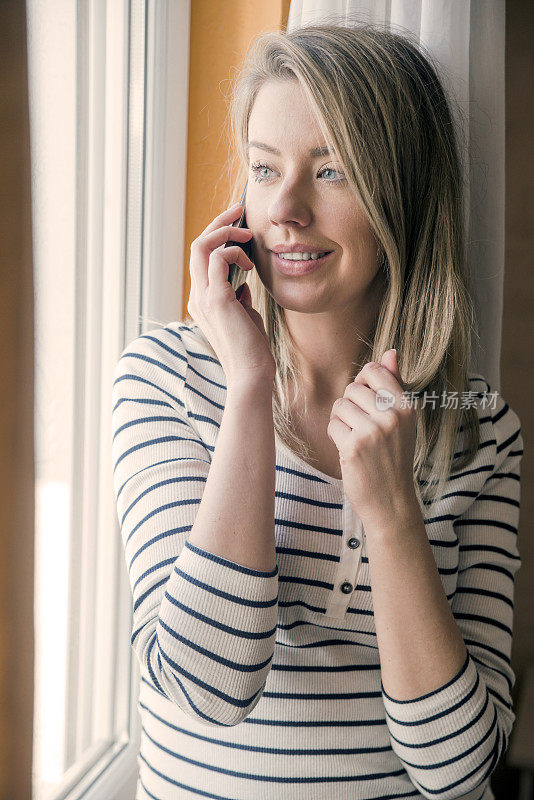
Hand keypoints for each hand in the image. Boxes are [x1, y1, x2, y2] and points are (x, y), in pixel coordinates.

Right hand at [187, 202, 275, 384]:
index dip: (218, 236)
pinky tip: (250, 264)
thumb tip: (242, 284)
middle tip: (239, 210)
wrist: (251, 373)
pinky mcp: (216, 300)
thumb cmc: (252, 349)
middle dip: (218, 223)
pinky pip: (218, 259)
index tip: (238, 225)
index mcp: (201, 300)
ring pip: (202, 247)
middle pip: (197, 245)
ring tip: (247, 234)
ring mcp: (203, 297)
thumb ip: (239, 298)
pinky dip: (234, 252)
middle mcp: (197, 296)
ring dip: (226, 232)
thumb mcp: (244, 317)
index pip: (201, 257)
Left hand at [326, 350, 418, 528]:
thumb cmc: (393, 457)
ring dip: (341, 421)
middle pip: (352, 388)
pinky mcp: (354, 446)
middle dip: (350, 405)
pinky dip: (336, 437)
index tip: (365, 401)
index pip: (373, 370)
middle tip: (360, 427)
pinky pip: (332, 425)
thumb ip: (394, 385)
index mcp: (406, 406)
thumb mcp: (401, 421)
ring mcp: (373, 431)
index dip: (362, 382)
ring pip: (339, 406)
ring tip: (355, 438)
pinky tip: (349, 450)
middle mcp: (392, 416)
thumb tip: (390, 352)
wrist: (391, 501)